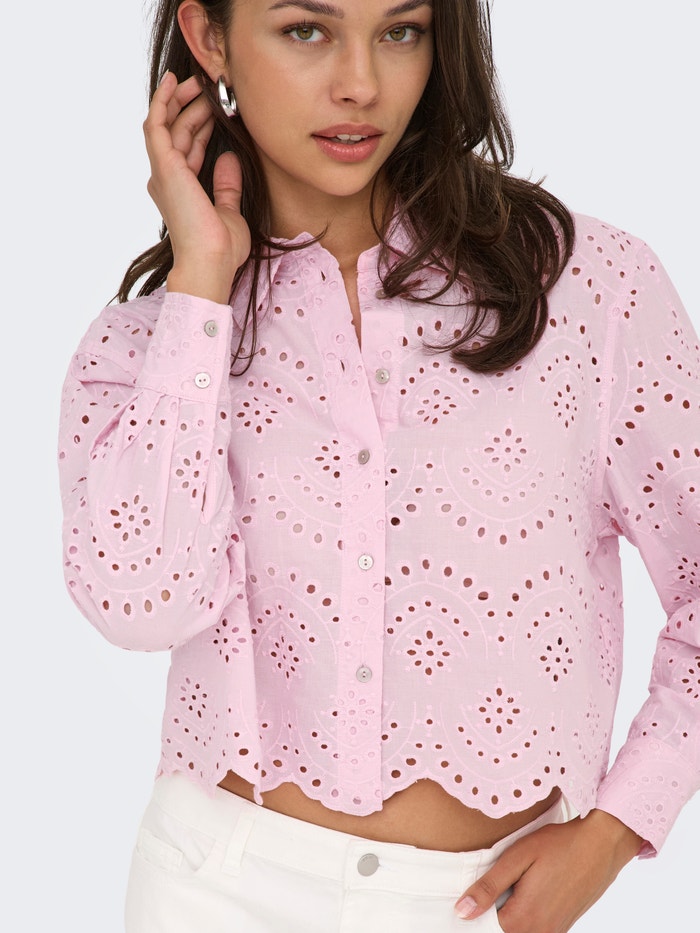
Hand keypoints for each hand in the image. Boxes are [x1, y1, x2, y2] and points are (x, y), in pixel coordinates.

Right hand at [142, 71, 250, 302]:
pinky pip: (157, 125)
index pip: (190, 150)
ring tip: (197, 81)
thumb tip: (229, 158)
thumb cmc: (220, 248)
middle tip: (209, 88)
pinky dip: (163, 102)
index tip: (217, 110)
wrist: (210, 262)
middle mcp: (167, 180)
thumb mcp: (230, 212)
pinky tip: (173, 83)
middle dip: (192, 108)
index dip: (202, 127)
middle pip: (177, 133)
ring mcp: (163, 172)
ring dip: (180, 101)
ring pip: (167, 124)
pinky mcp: (164, 166)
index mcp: (180, 190)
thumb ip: (227, 185)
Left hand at [454, 809, 642, 931]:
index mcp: (524, 918)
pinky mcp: (563, 926)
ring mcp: (555, 932)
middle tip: (488, 892)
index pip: (485, 931)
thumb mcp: (518, 857)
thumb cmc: (559, 845)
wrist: (602, 845)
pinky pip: (536, 930)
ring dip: (507, 918)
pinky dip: (524, 918)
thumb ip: (489, 887)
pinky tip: (524, 893)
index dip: (472, 917)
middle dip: (489, 918)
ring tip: (506, 889)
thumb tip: (462, 912)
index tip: (467, 902)